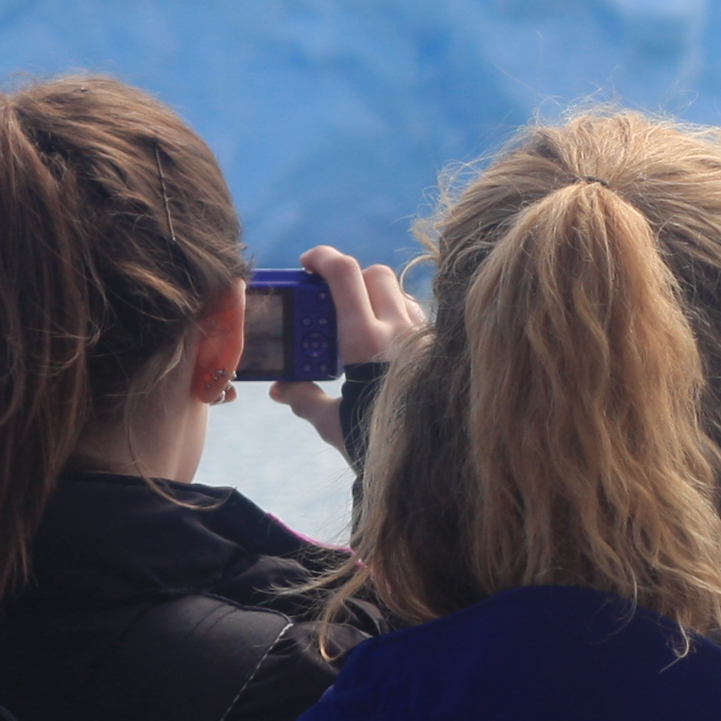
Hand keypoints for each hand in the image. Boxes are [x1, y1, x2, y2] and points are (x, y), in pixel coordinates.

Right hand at [273, 246, 422, 453]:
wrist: (432, 462)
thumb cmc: (378, 443)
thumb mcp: (333, 423)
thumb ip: (305, 399)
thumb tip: (282, 388)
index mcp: (365, 340)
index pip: (344, 273)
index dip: (322, 257)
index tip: (306, 263)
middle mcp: (398, 330)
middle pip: (373, 274)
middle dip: (349, 277)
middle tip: (329, 300)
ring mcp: (423, 338)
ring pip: (398, 292)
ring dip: (375, 297)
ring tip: (356, 324)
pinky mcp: (438, 350)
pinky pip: (416, 316)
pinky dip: (397, 317)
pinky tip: (385, 344)